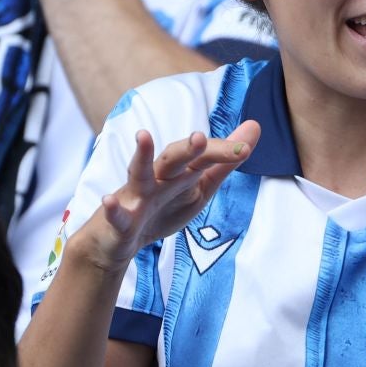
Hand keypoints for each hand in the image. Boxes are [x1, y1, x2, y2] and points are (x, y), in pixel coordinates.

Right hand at [67, 122, 262, 272]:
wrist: (120, 239)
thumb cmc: (163, 206)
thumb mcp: (199, 186)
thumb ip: (225, 161)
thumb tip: (255, 127)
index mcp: (180, 171)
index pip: (202, 156)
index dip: (222, 152)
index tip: (245, 148)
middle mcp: (158, 177)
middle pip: (173, 158)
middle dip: (186, 148)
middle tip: (200, 137)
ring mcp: (137, 196)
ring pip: (140, 173)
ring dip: (142, 156)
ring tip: (143, 136)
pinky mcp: (120, 220)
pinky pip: (116, 214)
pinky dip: (113, 207)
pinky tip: (110, 200)